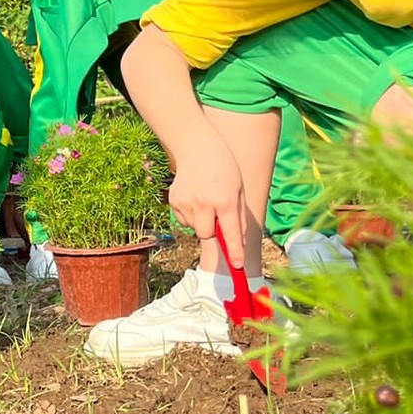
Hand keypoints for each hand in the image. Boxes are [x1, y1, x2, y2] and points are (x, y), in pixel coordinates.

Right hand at [167, 133, 248, 266]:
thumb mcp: (238, 191)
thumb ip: (238, 217)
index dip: (235, 250)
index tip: (237, 265)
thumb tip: (237, 242)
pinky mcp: (174, 201)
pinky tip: (194, 197)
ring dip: (201, 220)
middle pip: (207, 234)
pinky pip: (184, 219)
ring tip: (205, 199)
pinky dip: (190, 214)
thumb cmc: (224, 169)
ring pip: (195, 227)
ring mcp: (186, 202)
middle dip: (212, 231)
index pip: (231, 232)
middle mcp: (204, 203)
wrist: (197, 148)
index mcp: (225, 201)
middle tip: (216, 215)